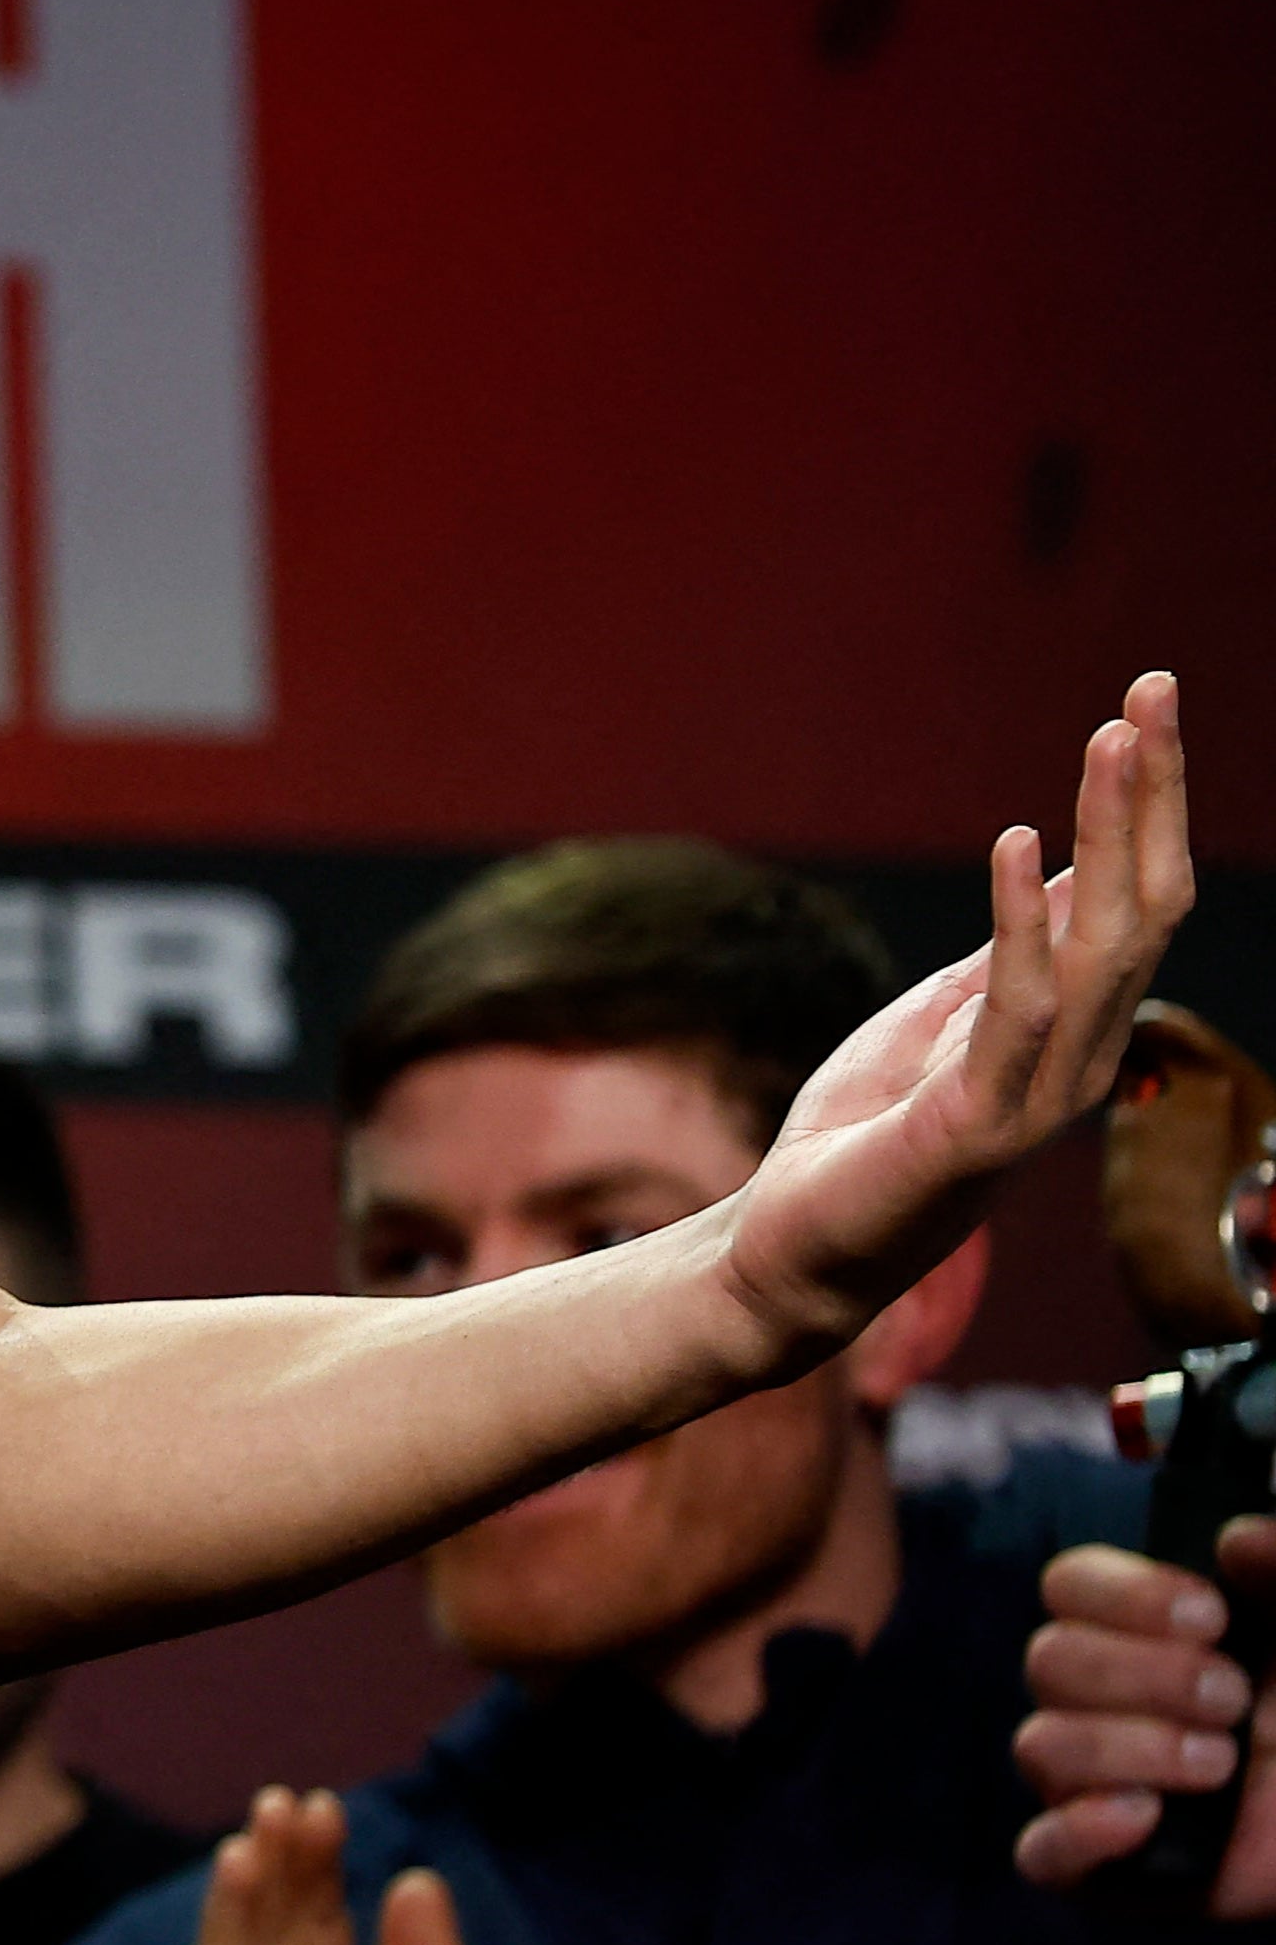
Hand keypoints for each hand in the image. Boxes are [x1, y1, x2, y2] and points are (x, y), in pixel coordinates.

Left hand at [719, 677, 1192, 1364]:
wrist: (791, 1251)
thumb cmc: (860, 1137)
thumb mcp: (942, 1017)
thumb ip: (1013, 954)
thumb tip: (1081, 867)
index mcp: (1072, 1027)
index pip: (1136, 899)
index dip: (1149, 805)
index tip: (1145, 707)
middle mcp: (1078, 1056)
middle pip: (1143, 907)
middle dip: (1152, 797)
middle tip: (1152, 694)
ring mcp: (1036, 1095)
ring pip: (1105, 947)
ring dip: (1112, 835)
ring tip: (1112, 739)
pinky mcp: (974, 1124)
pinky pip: (1015, 1011)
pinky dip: (1023, 923)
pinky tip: (1021, 844)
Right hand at [1014, 1527, 1275, 1913]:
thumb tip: (1235, 1538)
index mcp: (1145, 1639)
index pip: (1069, 1585)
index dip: (1124, 1593)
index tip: (1214, 1617)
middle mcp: (1106, 1707)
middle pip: (1048, 1661)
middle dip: (1145, 1676)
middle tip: (1235, 1699)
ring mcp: (1099, 1788)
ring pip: (1040, 1747)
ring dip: (1128, 1746)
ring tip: (1222, 1764)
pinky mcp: (1113, 1874)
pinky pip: (1043, 1855)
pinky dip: (1078, 1833)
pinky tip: (1144, 1818)